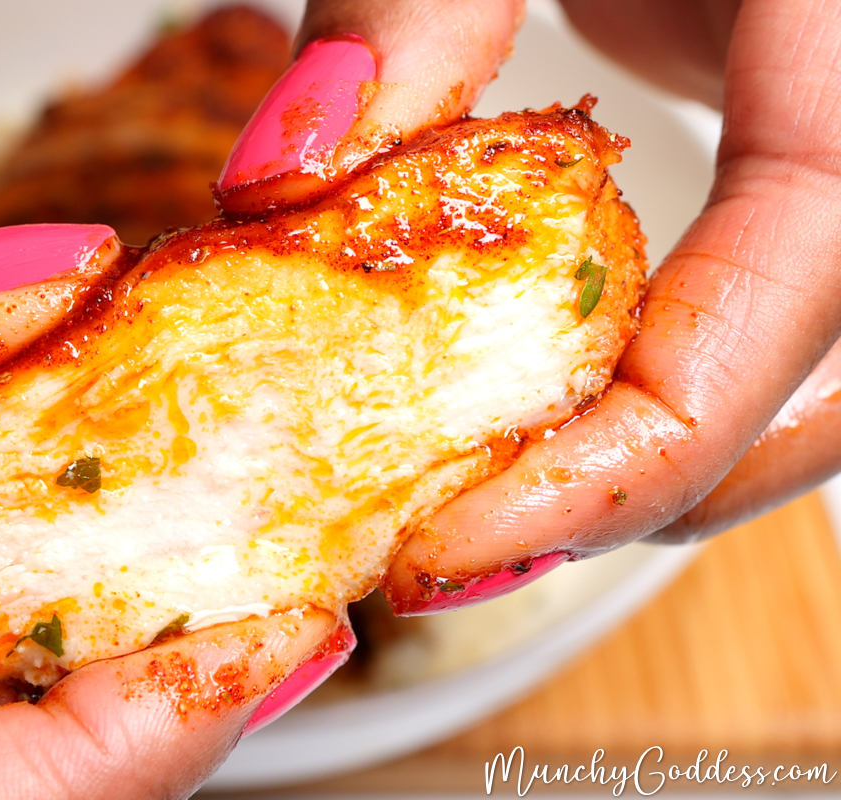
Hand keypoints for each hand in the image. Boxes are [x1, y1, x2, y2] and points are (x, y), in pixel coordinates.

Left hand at [216, 0, 840, 610]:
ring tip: (479, 497)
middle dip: (638, 489)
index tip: (453, 540)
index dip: (633, 453)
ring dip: (651, 455)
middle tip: (451, 542)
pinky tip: (533, 385)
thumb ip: (404, 4)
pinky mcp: (811, 128)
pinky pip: (769, 299)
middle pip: (825, 384)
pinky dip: (657, 371)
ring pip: (815, 371)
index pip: (806, 292)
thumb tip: (279, 187)